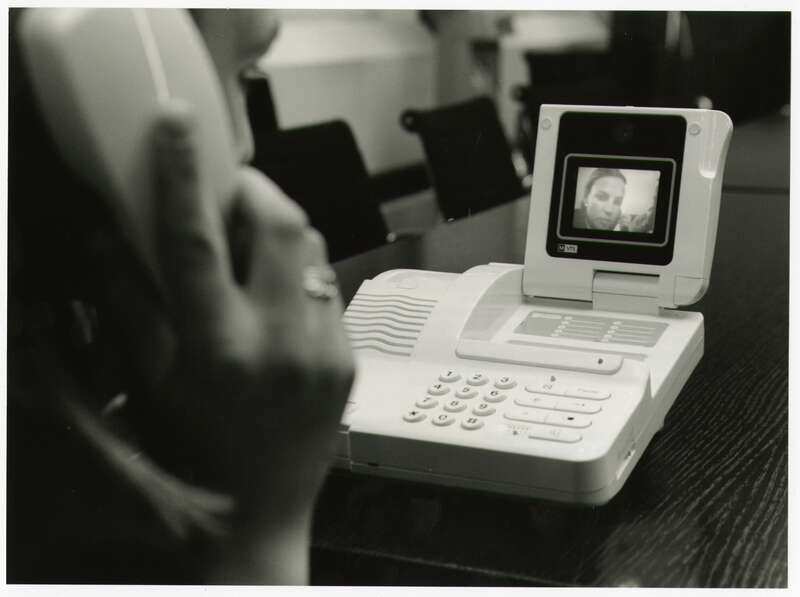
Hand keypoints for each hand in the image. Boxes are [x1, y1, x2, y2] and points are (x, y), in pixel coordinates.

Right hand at [94, 102, 353, 580]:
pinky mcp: (350, 359)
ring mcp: (326, 351)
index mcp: (220, 350)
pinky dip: (301, 273)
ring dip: (280, 229)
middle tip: (228, 193)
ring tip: (251, 245)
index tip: (178, 123)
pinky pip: (330, 286)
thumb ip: (131, 299)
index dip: (184, 172)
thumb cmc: (194, 451)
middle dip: (254, 189)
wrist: (258, 513)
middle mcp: (282, 344)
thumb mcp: (151, 379)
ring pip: (314, 247)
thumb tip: (110, 230)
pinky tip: (276, 297)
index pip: (199, 240)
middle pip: (282, 223)